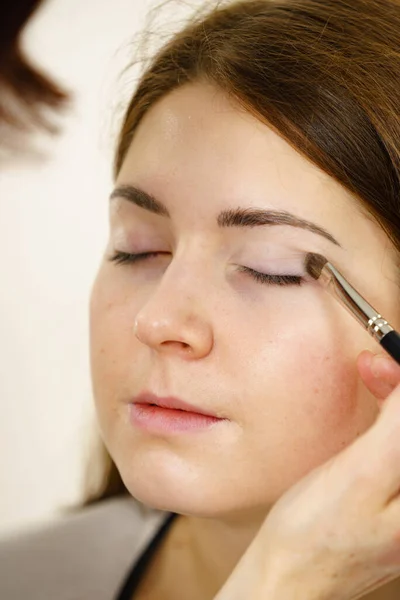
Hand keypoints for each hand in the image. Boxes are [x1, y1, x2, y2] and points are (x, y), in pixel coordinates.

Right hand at [216, 350, 399, 599]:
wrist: (286, 575)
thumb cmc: (314, 535)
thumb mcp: (360, 474)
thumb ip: (396, 429)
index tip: (379, 365)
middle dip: (399, 391)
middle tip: (373, 367)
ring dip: (395, 403)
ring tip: (372, 379)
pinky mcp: (394, 506)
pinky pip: (398, 454)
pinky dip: (390, 424)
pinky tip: (375, 415)